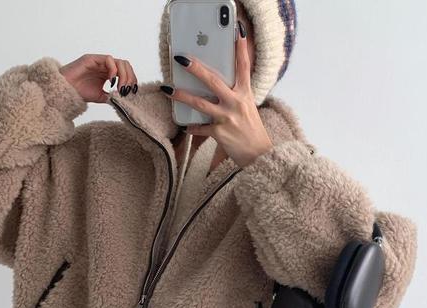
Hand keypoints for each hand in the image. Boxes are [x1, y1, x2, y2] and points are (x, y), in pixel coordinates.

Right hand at [59, 53, 137, 103]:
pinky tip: (111, 81)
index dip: (132, 80)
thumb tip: (125, 99)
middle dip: (130, 78)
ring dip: (124, 76)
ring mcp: (98, 61)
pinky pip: (109, 59)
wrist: (64, 91)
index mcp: (108, 73)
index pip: (126, 71)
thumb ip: (112, 96)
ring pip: (120, 62)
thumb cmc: (79, 92)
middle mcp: (104, 66)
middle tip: (127, 91)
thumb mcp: (101, 96)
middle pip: (125, 65)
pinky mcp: (91, 58)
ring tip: (120, 88)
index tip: (131, 92)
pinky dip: (114, 71)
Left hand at [160, 21, 273, 167]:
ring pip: (200, 104)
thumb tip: (218, 88)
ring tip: (167, 89)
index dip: (241, 48)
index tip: (237, 32)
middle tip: (181, 59)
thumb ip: (235, 97)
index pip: (244, 67)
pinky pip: (201, 128)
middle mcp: (236, 103)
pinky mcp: (220, 133)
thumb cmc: (252, 132)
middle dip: (196, 68)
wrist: (259, 155)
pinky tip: (186, 126)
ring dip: (181, 96)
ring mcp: (227, 118)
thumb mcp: (248, 109)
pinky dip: (192, 128)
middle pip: (213, 81)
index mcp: (245, 95)